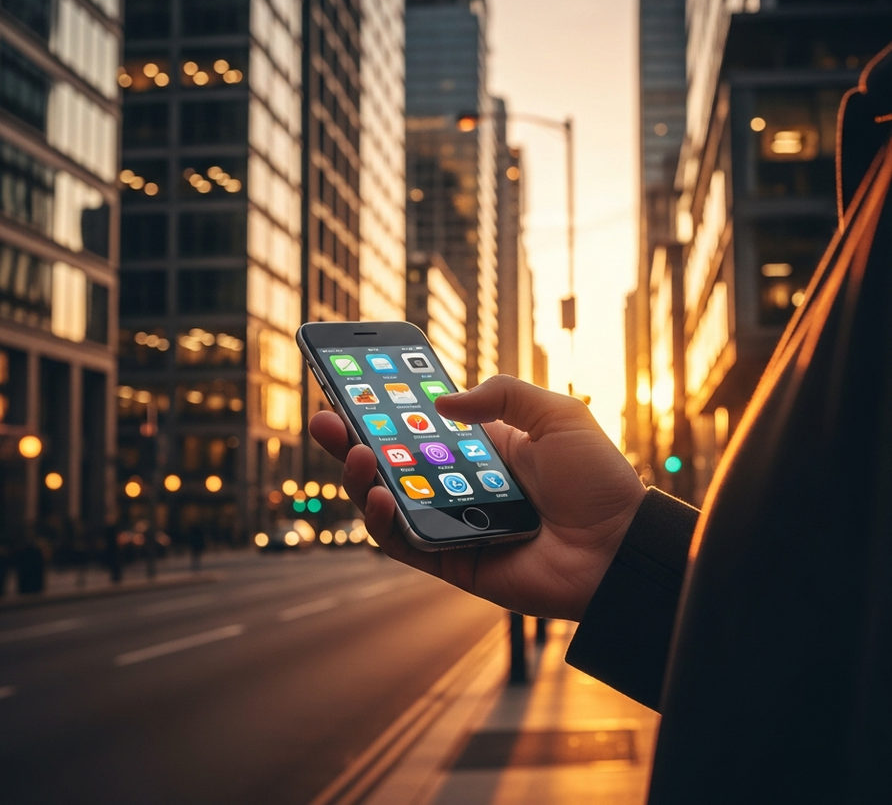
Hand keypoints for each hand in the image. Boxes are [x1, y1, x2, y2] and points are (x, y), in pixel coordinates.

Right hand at [308, 375, 645, 619]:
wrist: (621, 547)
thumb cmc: (598, 481)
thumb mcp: (556, 415)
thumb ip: (502, 395)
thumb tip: (441, 402)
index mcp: (482, 451)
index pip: (421, 427)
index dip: (386, 408)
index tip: (355, 384)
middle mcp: (459, 486)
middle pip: (392, 462)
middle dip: (353, 438)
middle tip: (325, 415)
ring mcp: (452, 523)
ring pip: (388, 501)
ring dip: (359, 476)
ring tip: (351, 450)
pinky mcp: (451, 561)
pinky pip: (403, 542)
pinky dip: (381, 520)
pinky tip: (375, 493)